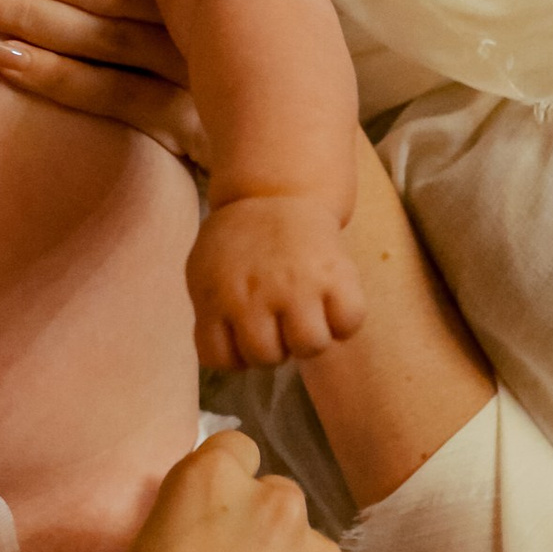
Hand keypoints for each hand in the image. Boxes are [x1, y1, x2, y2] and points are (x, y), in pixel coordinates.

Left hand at [189, 194, 366, 370]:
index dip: (234, 355)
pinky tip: (331, 305)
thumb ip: (209, 315)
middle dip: (274, 347)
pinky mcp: (335, 274)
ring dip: (309, 339)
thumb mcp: (203, 272)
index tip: (242, 335)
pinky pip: (349, 323)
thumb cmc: (240, 242)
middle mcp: (254, 294)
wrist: (275, 191)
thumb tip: (231, 358)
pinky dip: (344, 322)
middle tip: (278, 321)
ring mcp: (297, 285)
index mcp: (216, 296)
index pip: (219, 359)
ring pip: (310, 346)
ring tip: (305, 316)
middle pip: (267, 357)